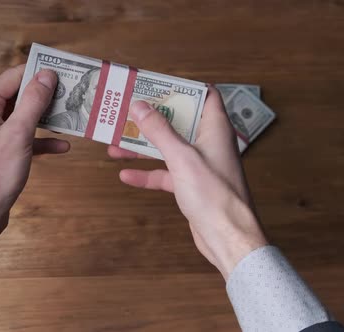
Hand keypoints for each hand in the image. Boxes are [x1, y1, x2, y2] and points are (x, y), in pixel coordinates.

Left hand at [0, 65, 68, 266]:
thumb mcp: (17, 135)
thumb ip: (33, 102)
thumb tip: (46, 75)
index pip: (14, 76)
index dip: (39, 73)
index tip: (65, 73)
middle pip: (18, 95)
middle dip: (45, 96)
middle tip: (73, 95)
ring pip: (22, 118)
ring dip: (46, 119)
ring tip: (71, 118)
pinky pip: (21, 139)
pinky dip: (40, 140)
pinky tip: (61, 146)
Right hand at [108, 87, 267, 278]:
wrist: (227, 237)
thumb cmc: (214, 194)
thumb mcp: (181, 157)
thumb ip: (160, 130)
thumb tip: (139, 105)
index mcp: (215, 129)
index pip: (205, 96)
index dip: (182, 87)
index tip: (156, 84)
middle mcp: (209, 144)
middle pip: (180, 122)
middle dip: (154, 117)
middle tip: (128, 110)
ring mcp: (200, 165)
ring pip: (169, 148)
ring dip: (144, 146)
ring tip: (115, 142)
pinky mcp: (191, 185)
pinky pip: (166, 173)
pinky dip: (147, 173)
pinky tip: (126, 175)